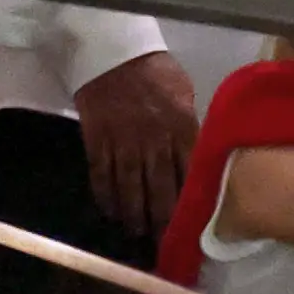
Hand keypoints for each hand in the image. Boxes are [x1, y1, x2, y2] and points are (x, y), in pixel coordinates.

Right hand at [74, 50, 198, 236]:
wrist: (113, 52)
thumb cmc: (155, 71)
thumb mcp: (185, 95)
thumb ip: (190, 128)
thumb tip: (196, 156)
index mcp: (183, 128)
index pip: (190, 173)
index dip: (191, 201)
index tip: (194, 224)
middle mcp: (155, 140)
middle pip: (161, 188)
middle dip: (163, 219)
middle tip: (164, 242)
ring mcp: (124, 142)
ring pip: (130, 187)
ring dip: (133, 213)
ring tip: (136, 232)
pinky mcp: (97, 140)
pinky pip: (101, 174)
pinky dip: (105, 196)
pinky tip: (109, 211)